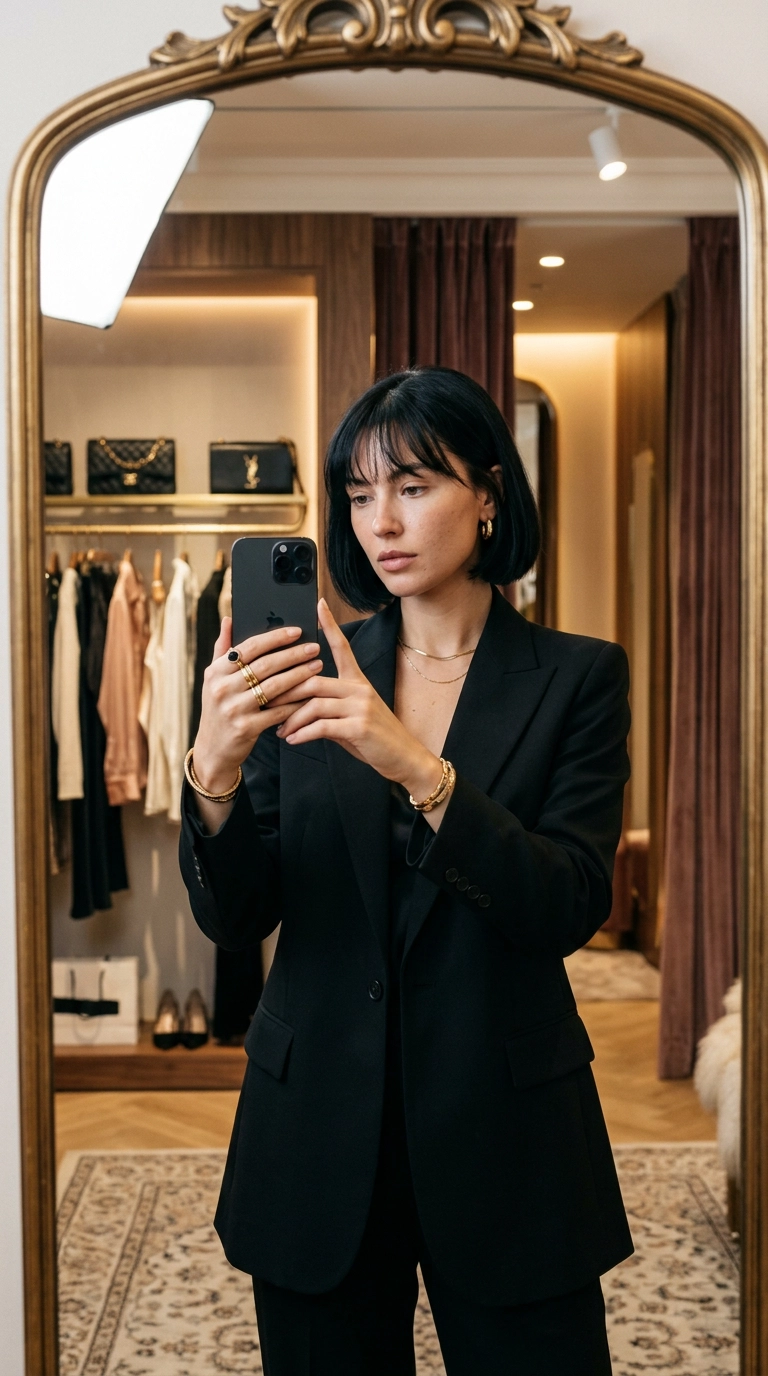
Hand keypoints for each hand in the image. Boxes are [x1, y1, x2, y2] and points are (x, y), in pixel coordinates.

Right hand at [193, 617, 321, 795]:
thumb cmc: (218, 708)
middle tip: (314, 648)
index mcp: (215, 671)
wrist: (212, 750)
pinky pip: (278, 711)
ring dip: (299, 675)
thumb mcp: (213, 679)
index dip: (275, 637)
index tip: (297, 631)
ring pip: (274, 687)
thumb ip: (222, 649)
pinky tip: (310, 695)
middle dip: (293, 655)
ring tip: (317, 666)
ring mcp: (234, 709)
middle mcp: (222, 688)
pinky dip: (296, 702)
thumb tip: (229, 618)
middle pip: (265, 665)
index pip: (249, 647)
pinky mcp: (246, 728)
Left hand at [275, 599, 442, 802]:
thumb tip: (297, 708)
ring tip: (281, 731)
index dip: (330, 626)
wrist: (404, 758)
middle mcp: (359, 689)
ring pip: (314, 704)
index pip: (342, 647)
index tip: (318, 605)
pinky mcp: (359, 727)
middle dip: (286, 693)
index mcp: (357, 682)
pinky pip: (322, 726)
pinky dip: (303, 733)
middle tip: (267, 704)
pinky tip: (293, 739)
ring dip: (292, 718)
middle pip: (313, 680)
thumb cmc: (375, 738)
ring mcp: (360, 707)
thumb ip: (328, 709)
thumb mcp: (351, 718)